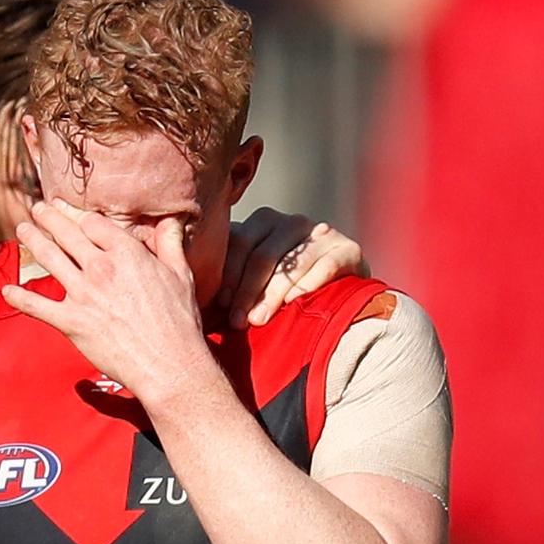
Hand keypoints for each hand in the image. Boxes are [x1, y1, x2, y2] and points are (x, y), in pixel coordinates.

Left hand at [2, 200, 221, 405]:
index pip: (93, 223)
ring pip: (49, 258)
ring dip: (32, 240)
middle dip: (48, 217)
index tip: (72, 213)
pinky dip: (20, 298)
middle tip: (37, 208)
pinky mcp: (71, 322)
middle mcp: (101, 268)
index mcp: (127, 254)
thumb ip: (170, 244)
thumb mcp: (181, 275)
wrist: (168, 364)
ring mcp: (83, 294)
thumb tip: (170, 220)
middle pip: (66, 233)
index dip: (81, 217)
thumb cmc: (178, 322)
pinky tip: (7, 291)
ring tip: (22, 230)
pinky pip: (38, 306)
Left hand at [220, 207, 367, 328]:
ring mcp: (321, 232)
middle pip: (262, 254)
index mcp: (262, 222)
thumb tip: (196, 301)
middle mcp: (291, 221)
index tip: (219, 304)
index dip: (227, 275)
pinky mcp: (348, 248)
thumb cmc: (281, 289)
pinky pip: (325, 266)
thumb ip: (230, 281)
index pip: (238, 243)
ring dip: (272, 294)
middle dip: (246, 291)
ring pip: (291, 263)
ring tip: (258, 320)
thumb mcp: (255, 279)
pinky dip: (308, 285)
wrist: (338, 291)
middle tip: (237, 321)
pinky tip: (295, 303)